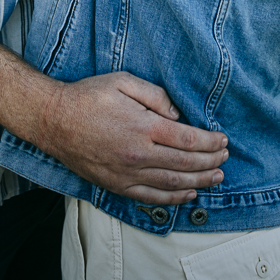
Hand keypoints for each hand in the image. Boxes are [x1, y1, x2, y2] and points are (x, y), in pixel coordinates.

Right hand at [35, 71, 227, 203]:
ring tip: (217, 178)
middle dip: (210, 161)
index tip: (223, 140)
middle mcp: (138, 154)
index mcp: (143, 126)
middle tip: (225, 158)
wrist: (54, 120)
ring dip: (199, 182)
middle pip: (185, 163)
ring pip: (173, 183)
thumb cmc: (88, 96)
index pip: (187, 138)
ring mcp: (127, 173)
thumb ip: (155, 95)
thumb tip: (177, 114)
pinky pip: (151, 197)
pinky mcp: (117, 185)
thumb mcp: (123, 81)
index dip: (210, 141)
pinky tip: (188, 196)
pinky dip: (174, 199)